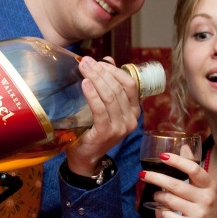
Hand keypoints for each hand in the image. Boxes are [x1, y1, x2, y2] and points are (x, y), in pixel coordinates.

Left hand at [63, 56, 138, 176]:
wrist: (85, 157)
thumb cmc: (93, 129)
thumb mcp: (103, 106)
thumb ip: (108, 84)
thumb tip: (107, 59)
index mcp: (133, 111)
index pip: (129, 84)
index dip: (114, 70)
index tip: (98, 61)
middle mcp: (131, 119)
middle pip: (118, 88)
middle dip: (101, 71)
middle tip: (86, 61)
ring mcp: (120, 127)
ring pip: (110, 96)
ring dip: (96, 79)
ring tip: (83, 68)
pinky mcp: (107, 133)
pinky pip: (100, 110)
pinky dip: (92, 95)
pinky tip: (84, 84)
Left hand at [139, 151, 216, 217]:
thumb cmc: (209, 205)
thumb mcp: (206, 186)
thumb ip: (194, 168)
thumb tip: (184, 146)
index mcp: (210, 185)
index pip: (193, 169)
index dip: (177, 161)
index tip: (162, 156)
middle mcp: (206, 198)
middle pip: (176, 185)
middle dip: (156, 178)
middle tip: (143, 175)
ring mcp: (200, 213)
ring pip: (170, 201)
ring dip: (159, 196)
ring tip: (156, 194)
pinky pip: (170, 216)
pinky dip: (163, 212)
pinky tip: (163, 210)